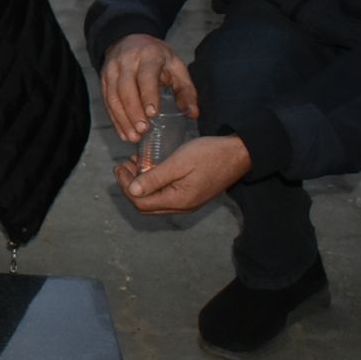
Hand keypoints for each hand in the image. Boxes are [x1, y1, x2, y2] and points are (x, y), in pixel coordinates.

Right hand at [99, 33, 198, 142]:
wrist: (129, 39)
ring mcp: (111, 70)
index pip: (146, 76)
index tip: (152, 114)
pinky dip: (115, 119)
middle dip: (133, 111)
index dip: (148, 94)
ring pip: (112, 96)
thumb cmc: (157, 57)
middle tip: (143, 131)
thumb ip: (186, 90)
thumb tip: (193, 114)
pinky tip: (123, 133)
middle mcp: (126, 61)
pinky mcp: (103, 80)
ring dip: (122, 119)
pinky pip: (107, 102)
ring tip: (133, 137)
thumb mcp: (176, 67)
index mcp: (148, 55)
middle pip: (125, 88)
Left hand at [114, 134, 249, 213]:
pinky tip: (151, 167)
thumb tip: (133, 190)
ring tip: (134, 164)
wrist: (241, 153)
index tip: (119, 168)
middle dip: (131, 187)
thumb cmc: (210, 154)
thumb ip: (155, 178)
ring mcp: (189, 202)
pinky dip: (154, 183)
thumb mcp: (178, 163)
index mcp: (179, 200)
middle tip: (123, 166)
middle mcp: (183, 206)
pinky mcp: (193, 195)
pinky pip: (167, 195)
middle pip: (146, 205)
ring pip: (156, 200)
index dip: (126, 187)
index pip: (141, 203)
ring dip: (142, 184)